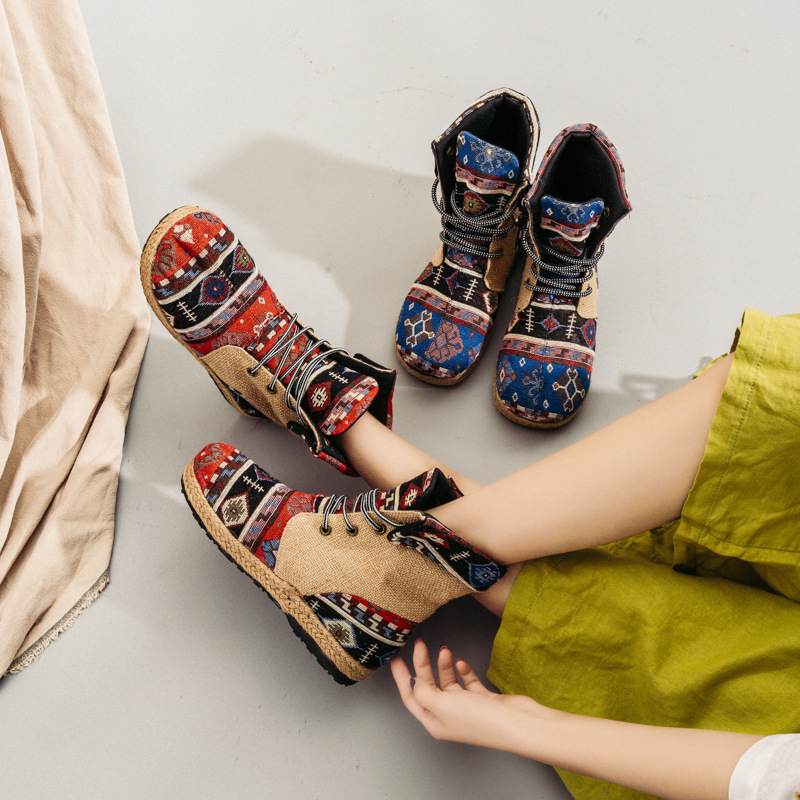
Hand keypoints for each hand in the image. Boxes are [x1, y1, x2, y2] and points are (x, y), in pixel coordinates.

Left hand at [391, 639, 548, 750]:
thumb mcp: (443, 703)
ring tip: (444, 650)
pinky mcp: (481, 699)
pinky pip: (466, 681)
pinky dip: (463, 670)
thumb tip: (413, 683)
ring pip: (447, 681)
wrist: (516, 722)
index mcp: (435, 722)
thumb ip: (424, 692)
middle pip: (429, 686)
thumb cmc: (481, 720)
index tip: (395, 659)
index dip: (401, 677)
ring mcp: (465, 707)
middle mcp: (448, 716)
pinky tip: (462, 662)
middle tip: (420, 645)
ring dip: (444, 665)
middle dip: (423, 665)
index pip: (411, 697)